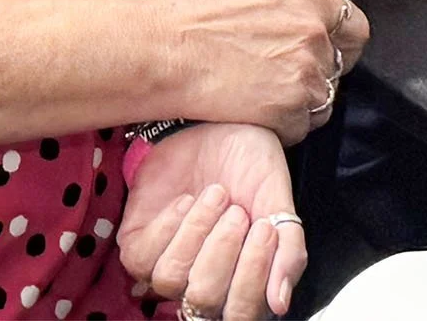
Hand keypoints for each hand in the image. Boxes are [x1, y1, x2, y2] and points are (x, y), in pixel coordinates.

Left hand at [118, 122, 305, 318]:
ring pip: (169, 279)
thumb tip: (279, 303)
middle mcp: (202, 283)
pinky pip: (141, 256)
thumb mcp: (280, 205)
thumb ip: (288, 253)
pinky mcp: (138, 242)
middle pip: (202, 299)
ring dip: (197, 231)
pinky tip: (186, 199)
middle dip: (223, 250)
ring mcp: (167, 265)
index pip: (239, 315)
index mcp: (239, 285)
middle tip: (238, 210)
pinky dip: (168, 225)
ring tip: (216, 195)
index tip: (265, 228)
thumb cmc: (253, 169)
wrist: (222, 125)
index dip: (250, 278)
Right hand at [163, 0, 368, 143]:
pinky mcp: (288, 113)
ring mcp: (304, 76)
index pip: (354, 27)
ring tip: (260, 94)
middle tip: (282, 76)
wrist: (162, 52)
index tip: (329, 51)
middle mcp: (314, 35)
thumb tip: (291, 26)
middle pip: (339, 67)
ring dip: (299, 103)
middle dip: (316, 74)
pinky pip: (299, 128)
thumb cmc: (189, 19)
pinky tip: (251, 111)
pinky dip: (280, 126)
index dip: (342, 42)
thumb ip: (285, 12)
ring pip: (322, 101)